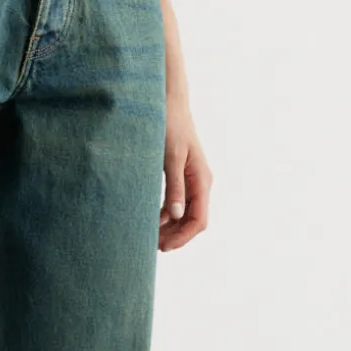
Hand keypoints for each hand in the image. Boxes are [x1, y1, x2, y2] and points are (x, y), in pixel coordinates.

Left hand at [159, 95, 211, 251]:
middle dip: (175, 236)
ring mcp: (191, 181)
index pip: (199, 220)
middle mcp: (200, 183)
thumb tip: (177, 215)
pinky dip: (165, 216)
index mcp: (201, 180)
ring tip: (149, 237)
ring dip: (170, 228)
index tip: (163, 247)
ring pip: (185, 215)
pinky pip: (177, 204)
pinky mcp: (181, 177)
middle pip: (193, 221)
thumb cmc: (169, 126)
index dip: (183, 237)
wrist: (169, 103)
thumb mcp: (170, 157)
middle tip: (152, 247)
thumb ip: (174, 187)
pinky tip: (151, 221)